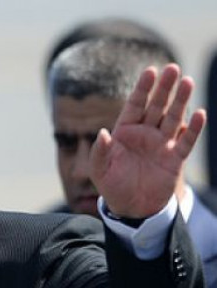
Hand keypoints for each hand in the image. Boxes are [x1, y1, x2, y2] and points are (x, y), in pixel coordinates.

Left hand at [89, 64, 206, 217]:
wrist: (131, 208)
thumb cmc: (112, 186)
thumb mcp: (99, 170)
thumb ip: (99, 151)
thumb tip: (102, 133)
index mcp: (125, 132)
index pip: (134, 105)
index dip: (142, 89)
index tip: (150, 71)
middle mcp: (145, 133)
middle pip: (156, 106)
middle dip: (164, 88)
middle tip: (172, 68)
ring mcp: (161, 144)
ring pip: (173, 118)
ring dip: (181, 101)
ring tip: (188, 82)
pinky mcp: (175, 158)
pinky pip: (186, 141)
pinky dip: (193, 129)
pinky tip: (199, 113)